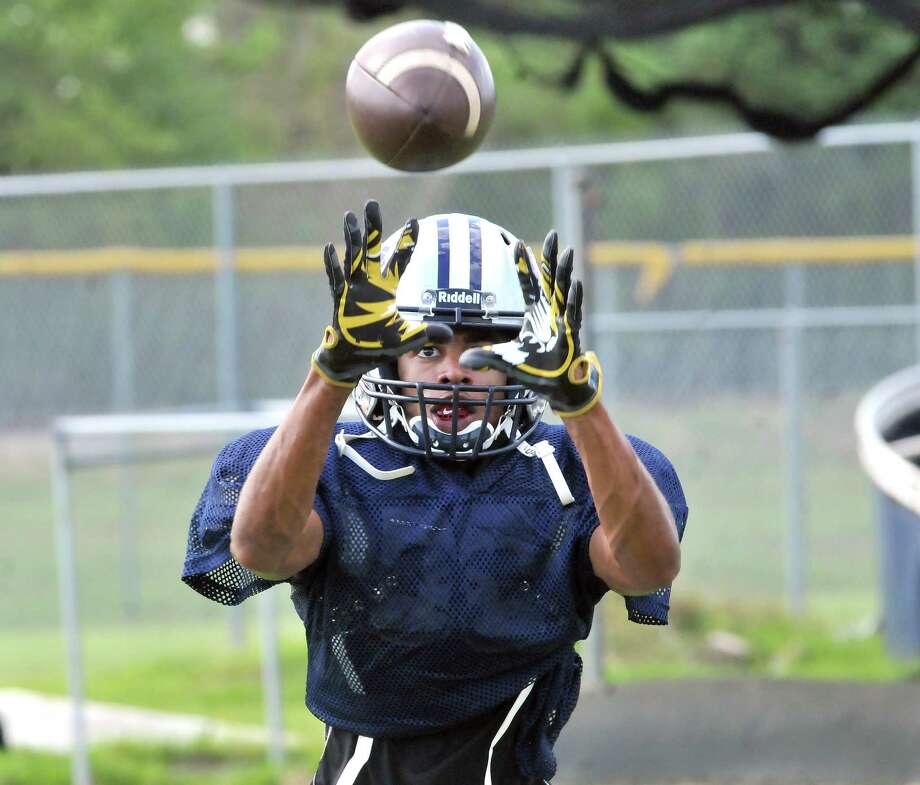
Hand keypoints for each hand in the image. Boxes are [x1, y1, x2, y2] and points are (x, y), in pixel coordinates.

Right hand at [311, 200, 451, 386]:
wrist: (355, 358)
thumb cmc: (378, 344)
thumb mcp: (407, 338)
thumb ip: (427, 333)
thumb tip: (449, 335)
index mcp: (386, 287)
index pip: (399, 259)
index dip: (406, 242)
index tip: (414, 221)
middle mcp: (369, 283)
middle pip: (371, 249)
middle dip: (372, 227)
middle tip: (372, 203)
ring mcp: (352, 290)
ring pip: (352, 258)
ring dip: (352, 239)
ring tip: (351, 217)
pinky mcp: (340, 301)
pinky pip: (336, 279)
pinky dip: (332, 264)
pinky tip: (330, 247)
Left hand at [459, 231, 601, 416]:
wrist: (557, 389)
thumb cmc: (537, 371)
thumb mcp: (506, 360)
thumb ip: (484, 357)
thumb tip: (461, 361)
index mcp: (535, 315)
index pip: (529, 285)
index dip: (523, 266)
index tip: (517, 244)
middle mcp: (550, 314)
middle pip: (550, 280)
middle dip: (550, 258)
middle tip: (552, 235)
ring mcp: (562, 323)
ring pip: (564, 292)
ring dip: (564, 273)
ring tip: (565, 252)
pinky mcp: (571, 336)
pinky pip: (573, 314)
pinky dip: (573, 300)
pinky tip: (575, 284)